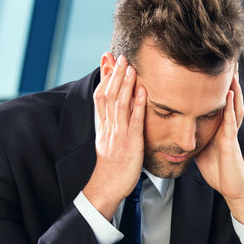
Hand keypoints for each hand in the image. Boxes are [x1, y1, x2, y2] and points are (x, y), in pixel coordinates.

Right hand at [82, 54, 146, 219]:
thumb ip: (112, 126)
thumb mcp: (108, 143)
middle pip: (107, 95)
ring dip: (125, 84)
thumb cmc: (111, 168)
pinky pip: (134, 121)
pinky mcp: (130, 143)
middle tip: (120, 56)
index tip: (107, 60)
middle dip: (113, 74)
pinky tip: (143, 92)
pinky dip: (138, 105)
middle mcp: (108, 127)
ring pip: (119, 104)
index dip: (104, 77)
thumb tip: (116, 112)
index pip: (100, 96)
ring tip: (130, 67)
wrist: (106, 187)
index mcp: (103, 126)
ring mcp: (118, 134)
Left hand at [195, 71, 243, 227]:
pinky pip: (231, 122)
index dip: (215, 86)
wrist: (231, 187)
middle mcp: (226, 126)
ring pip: (233, 105)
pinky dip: (230, 107)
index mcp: (218, 127)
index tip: (210, 68)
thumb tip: (178, 131)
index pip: (217, 101)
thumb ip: (193, 137)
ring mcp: (230, 133)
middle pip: (229, 98)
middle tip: (228, 60)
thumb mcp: (201, 149)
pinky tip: (228, 95)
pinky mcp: (231, 142)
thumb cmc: (218, 170)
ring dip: (233, 88)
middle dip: (229, 80)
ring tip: (231, 70)